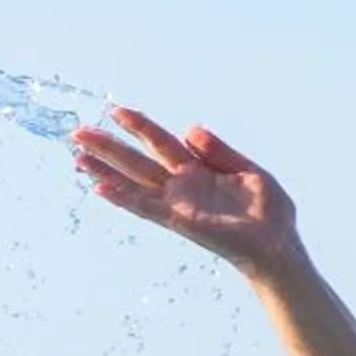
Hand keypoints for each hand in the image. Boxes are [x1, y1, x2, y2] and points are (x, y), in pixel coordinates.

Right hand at [70, 107, 301, 275]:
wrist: (280, 245)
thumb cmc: (269, 213)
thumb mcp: (249, 172)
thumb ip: (219, 152)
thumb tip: (189, 129)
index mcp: (198, 170)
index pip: (160, 142)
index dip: (138, 125)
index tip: (114, 110)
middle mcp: (182, 186)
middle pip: (137, 161)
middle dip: (108, 147)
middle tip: (76, 133)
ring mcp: (178, 204)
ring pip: (133, 182)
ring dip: (104, 171)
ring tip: (76, 157)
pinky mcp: (181, 221)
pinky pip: (147, 207)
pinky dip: (123, 198)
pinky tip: (99, 188)